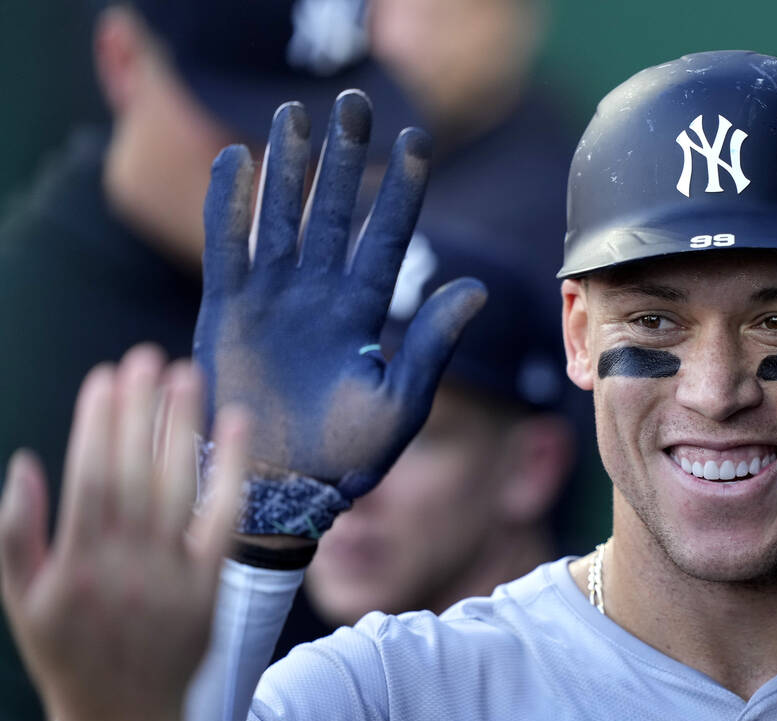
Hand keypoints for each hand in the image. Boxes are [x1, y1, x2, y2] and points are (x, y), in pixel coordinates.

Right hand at [0, 345, 248, 720]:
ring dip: (183, 425)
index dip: (98, 422)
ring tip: (187, 373)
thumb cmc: (67, 654)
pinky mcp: (211, 582)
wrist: (124, 719)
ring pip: (179, 485)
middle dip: (140, 409)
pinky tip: (237, 425)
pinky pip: (224, 517)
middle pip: (137, 470)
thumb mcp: (19, 600)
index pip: (90, 475)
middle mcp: (125, 564)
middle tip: (147, 355)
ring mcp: (172, 572)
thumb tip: (23, 463)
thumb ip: (16, 533)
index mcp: (73, 564)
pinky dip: (232, 469)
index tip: (105, 375)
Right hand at [194, 91, 486, 498]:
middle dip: (345, 159)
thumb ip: (433, 343)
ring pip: (282, 217)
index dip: (401, 189)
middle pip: (335, 212)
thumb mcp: (401, 401)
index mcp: (364, 312)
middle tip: (356, 102)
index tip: (416, 140)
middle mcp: (320, 295)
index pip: (388, 236)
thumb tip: (476, 288)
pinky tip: (235, 159)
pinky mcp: (227, 310)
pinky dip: (228, 206)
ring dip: (287, 167)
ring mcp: (273, 299)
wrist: (284, 490)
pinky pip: (227, 247)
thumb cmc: (348, 456)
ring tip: (295, 113)